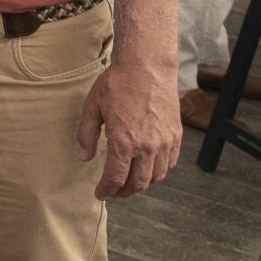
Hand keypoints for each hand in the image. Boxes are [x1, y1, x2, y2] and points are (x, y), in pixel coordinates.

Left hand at [77, 57, 181, 199]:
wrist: (147, 67)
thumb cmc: (117, 84)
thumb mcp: (93, 107)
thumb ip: (86, 135)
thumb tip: (84, 157)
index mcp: (123, 142)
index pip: (116, 178)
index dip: (107, 190)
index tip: (100, 194)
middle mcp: (147, 147)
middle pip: (139, 183)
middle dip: (125, 191)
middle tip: (114, 191)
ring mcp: (164, 142)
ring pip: (157, 176)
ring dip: (143, 184)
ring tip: (130, 182)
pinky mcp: (176, 135)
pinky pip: (170, 163)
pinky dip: (159, 171)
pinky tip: (149, 167)